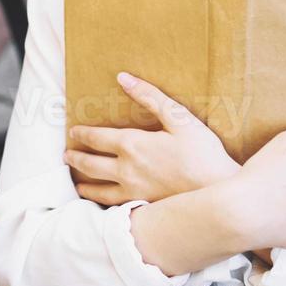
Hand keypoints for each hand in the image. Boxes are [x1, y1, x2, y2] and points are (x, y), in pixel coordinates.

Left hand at [63, 71, 239, 205]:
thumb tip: (124, 78)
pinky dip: (101, 204)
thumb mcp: (179, 118)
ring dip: (84, 185)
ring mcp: (133, 192)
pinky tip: (102, 204)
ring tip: (77, 183)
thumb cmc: (203, 153)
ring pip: (98, 190)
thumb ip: (150, 97)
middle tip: (67, 155)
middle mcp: (126, 170)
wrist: (218, 192)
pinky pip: (113, 207)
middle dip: (76, 158)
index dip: (83, 134)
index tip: (73, 132)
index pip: (97, 138)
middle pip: (91, 164)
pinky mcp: (143, 208)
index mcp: (133, 145)